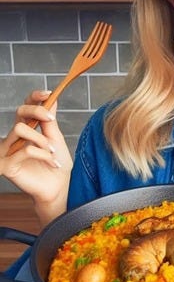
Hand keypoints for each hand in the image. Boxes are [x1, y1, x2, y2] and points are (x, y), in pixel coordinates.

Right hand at [0, 90, 71, 206]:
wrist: (58, 187)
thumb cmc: (56, 164)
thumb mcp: (55, 138)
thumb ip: (49, 120)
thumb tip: (51, 99)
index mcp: (26, 130)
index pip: (24, 107)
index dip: (34, 97)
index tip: (48, 93)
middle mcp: (14, 138)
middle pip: (19, 113)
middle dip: (37, 112)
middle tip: (51, 119)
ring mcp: (8, 151)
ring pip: (20, 129)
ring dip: (41, 139)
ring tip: (53, 151)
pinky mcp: (7, 165)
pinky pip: (25, 150)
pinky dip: (43, 155)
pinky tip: (52, 163)